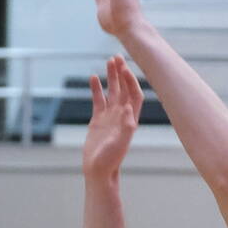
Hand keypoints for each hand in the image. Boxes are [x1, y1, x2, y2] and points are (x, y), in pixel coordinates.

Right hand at [83, 54, 143, 179]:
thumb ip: (126, 126)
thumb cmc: (111, 159)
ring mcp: (110, 116)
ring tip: (108, 61)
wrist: (98, 170)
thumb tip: (128, 107)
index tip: (125, 69)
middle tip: (117, 57)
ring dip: (111, 77)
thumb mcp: (120, 143)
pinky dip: (96, 89)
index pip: (134, 95)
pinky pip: (98, 100)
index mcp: (130, 119)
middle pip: (124, 89)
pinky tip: (93, 78)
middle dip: (122, 73)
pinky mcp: (98, 120)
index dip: (131, 81)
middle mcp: (122, 115)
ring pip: (112, 92)